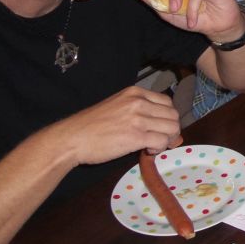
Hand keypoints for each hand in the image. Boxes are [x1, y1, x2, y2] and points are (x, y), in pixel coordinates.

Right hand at [33, 86, 181, 166]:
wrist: (71, 138)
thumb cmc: (91, 125)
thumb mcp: (117, 107)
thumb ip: (140, 111)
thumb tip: (164, 126)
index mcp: (135, 92)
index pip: (167, 102)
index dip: (168, 118)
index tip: (161, 129)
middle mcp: (139, 102)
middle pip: (173, 115)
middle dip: (171, 130)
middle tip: (159, 141)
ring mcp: (138, 118)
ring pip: (172, 128)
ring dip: (167, 140)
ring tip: (152, 146)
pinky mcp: (136, 136)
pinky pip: (162, 142)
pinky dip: (159, 148)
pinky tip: (147, 151)